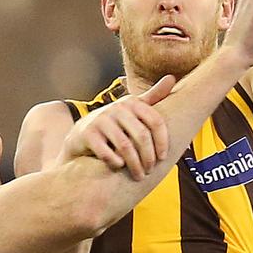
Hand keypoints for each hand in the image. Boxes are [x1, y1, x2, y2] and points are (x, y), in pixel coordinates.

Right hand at [59, 75, 174, 179]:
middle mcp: (116, 108)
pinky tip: (120, 167)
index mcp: (131, 102)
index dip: (162, 141)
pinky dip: (116, 163)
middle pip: (142, 136)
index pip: (156, 121)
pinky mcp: (88, 134)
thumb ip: (153, 96)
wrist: (81, 134)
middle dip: (148, 157)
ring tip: (139, 175)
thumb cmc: (114, 123)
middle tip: (150, 171)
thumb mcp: (133, 108)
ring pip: (125, 146)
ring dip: (135, 165)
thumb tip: (172, 77)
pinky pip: (106, 153)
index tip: (163, 157)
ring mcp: (100, 120)